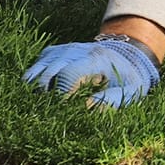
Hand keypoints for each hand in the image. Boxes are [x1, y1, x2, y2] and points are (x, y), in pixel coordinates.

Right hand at [22, 36, 160, 108]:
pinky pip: (37, 65)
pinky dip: (33, 81)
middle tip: (47, 114)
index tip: (61, 111)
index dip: (60, 95)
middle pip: (48, 72)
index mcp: (96, 59)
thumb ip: (112, 100)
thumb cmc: (128, 78)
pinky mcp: (55, 52)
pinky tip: (39, 96)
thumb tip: (87, 108)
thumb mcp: (131, 91)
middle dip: (44, 95)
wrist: (125, 54)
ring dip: (34, 89)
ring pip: (38, 68)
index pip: (68, 75)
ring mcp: (64, 49)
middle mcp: (76, 50)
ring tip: (39, 108)